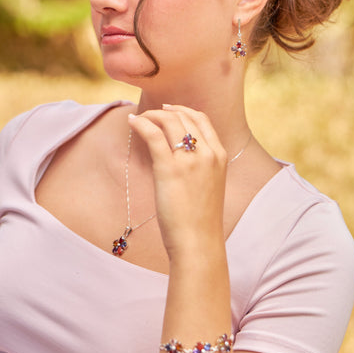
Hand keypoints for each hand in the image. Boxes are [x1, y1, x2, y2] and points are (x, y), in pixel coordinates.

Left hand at [128, 104, 227, 259]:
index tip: (169, 110)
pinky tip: (133, 123)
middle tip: (150, 115)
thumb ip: (201, 166)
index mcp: (220, 156)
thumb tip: (179, 154)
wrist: (198, 242)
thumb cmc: (201, 220)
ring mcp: (190, 160)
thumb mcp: (210, 185)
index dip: (183, 110)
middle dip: (165, 111)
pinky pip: (153, 134)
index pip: (202, 120)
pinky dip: (141, 124)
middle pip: (184, 117)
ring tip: (139, 120)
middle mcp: (208, 153)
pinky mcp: (169, 168)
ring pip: (169, 121)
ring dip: (151, 116)